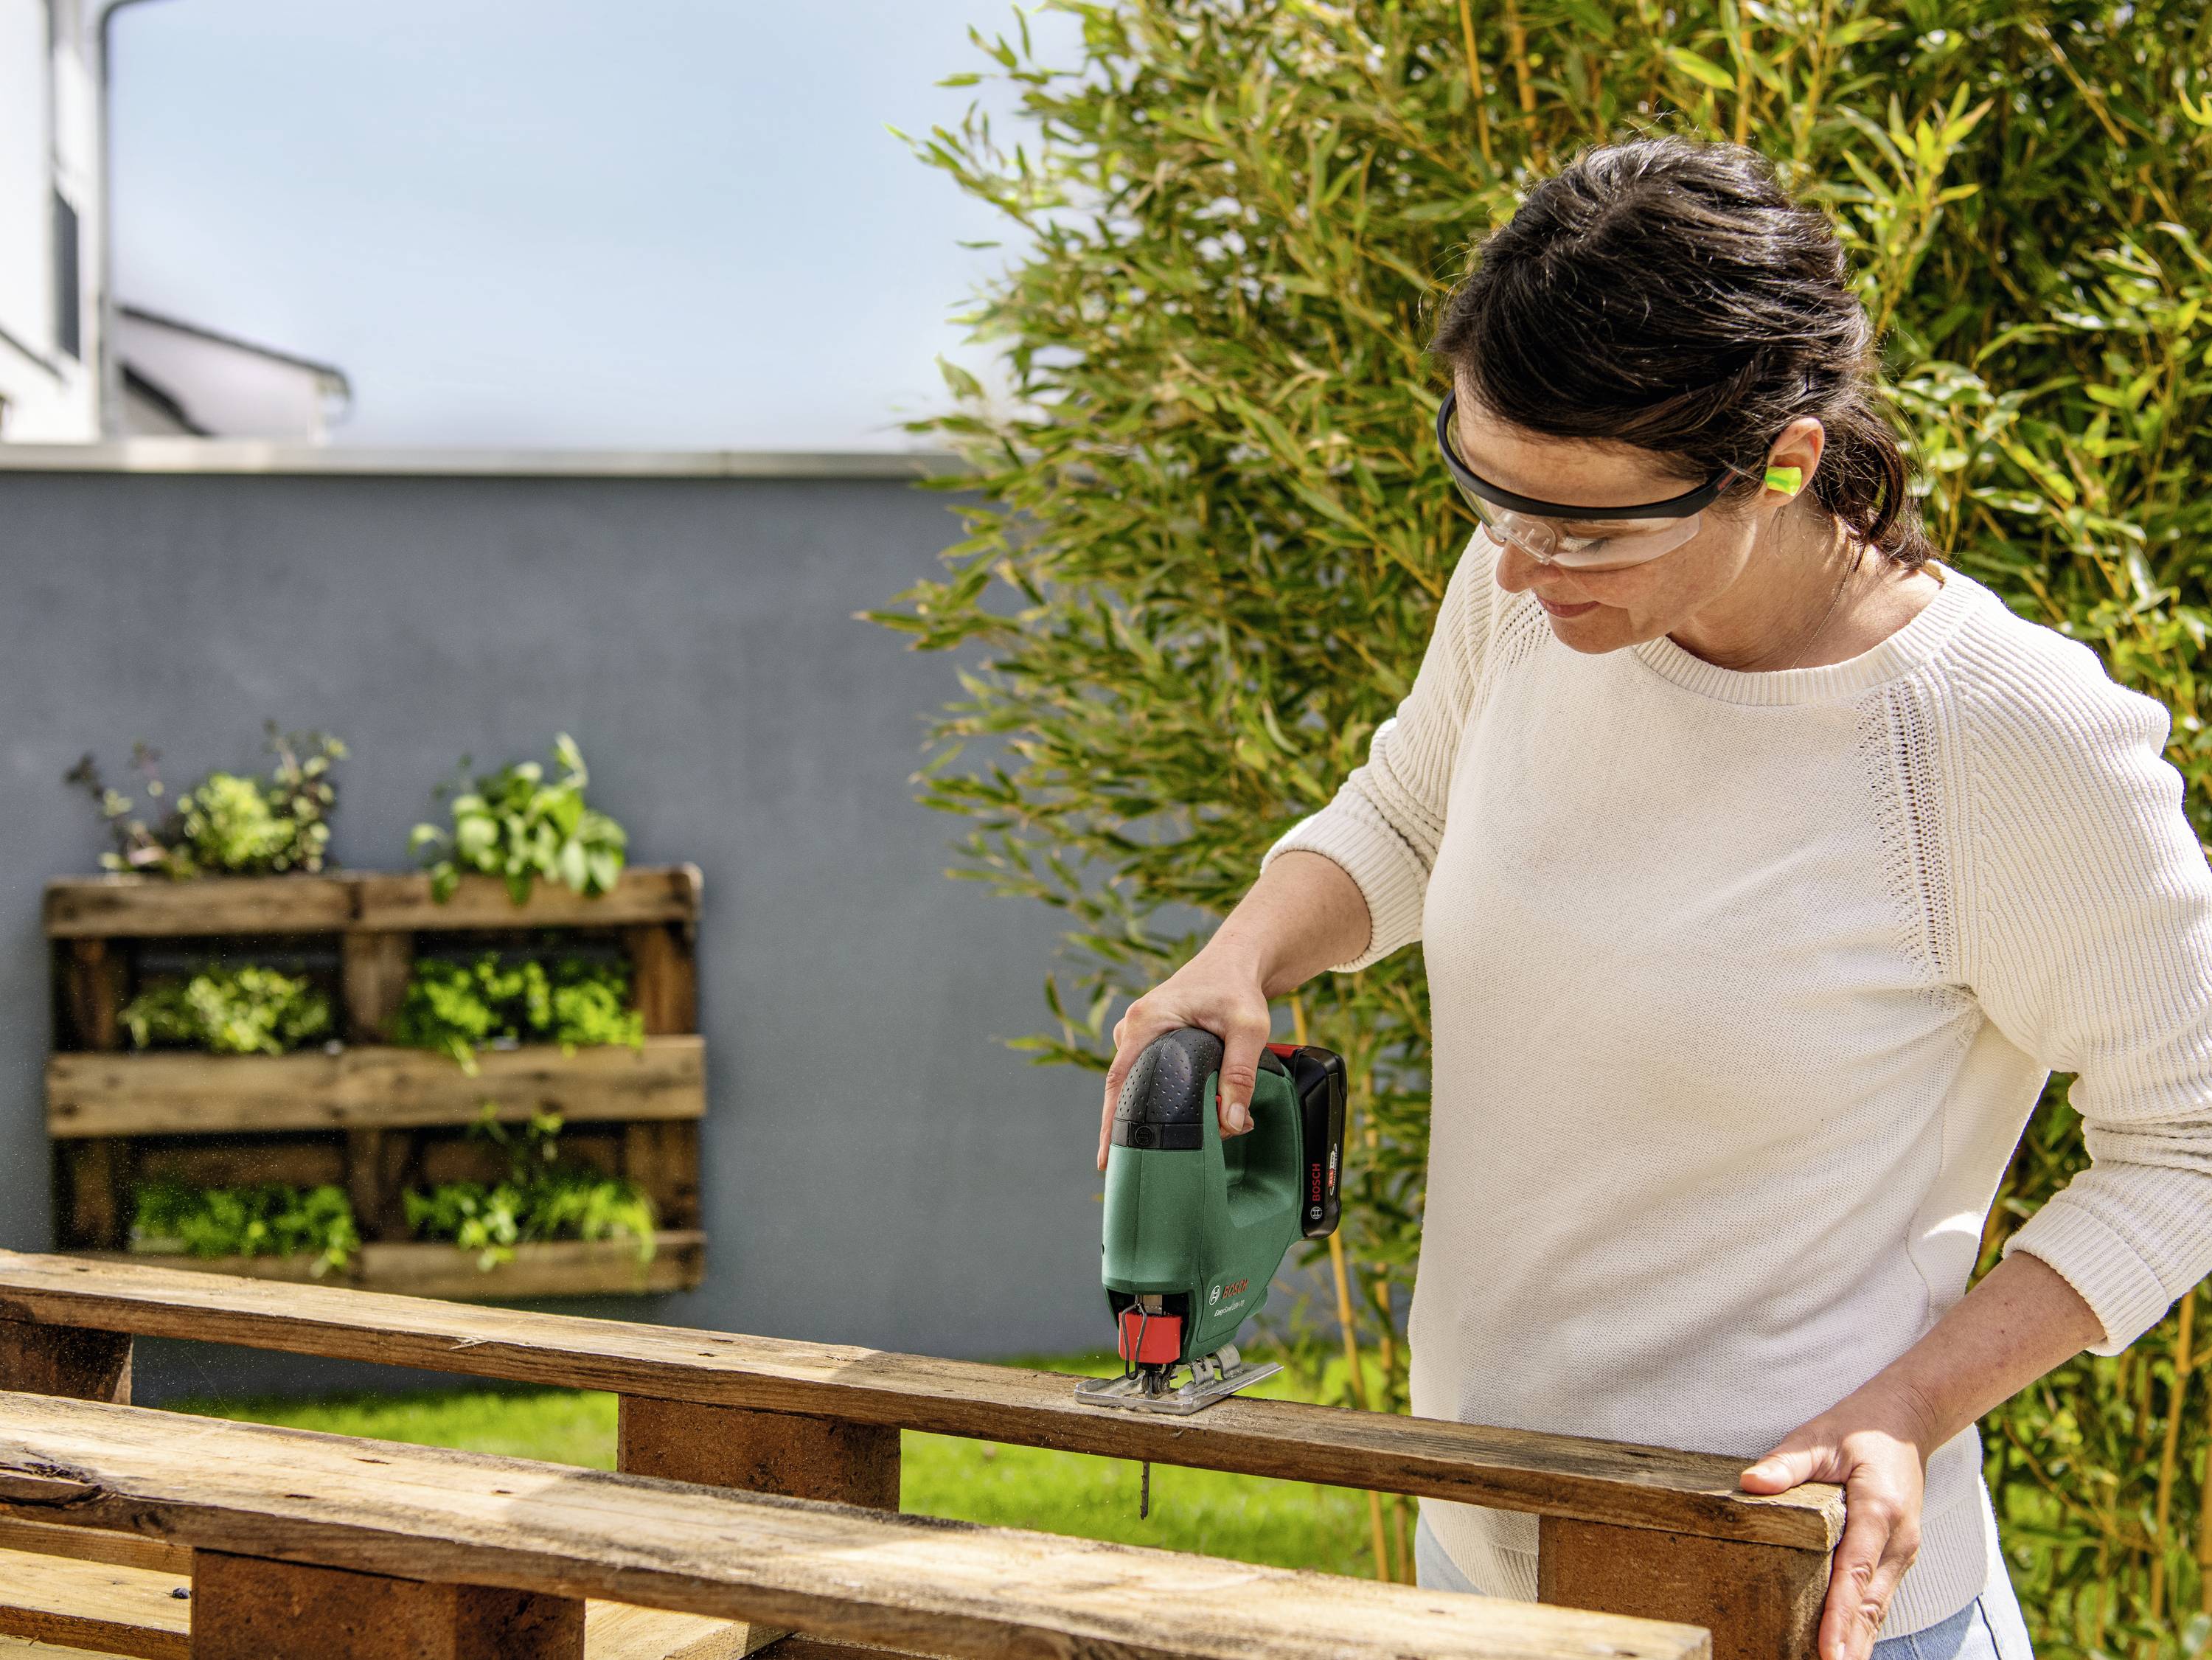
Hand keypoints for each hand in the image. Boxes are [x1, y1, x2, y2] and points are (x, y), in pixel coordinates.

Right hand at [1095, 952, 1271, 1170]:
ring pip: (1137, 1085)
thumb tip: (1232, 1123)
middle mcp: (1133, 1027)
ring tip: (1182, 1141)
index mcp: (1146, 1021)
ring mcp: (1139, 1034)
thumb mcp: (1248, 1028)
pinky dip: (1162, 1098)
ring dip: (1156, 1112)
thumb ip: (1241, 1075)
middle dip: (1139, 1126)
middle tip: (1151, 1163)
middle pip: (1125, 1089)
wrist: (1236, 962)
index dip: (1111, 1124)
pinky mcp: (1149, 1040)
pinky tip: (1183, 1118)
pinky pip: (1146, 1076)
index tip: (1107, 1159)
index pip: (1119, 1081)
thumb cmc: (1238, 988)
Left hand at [1739, 1381, 1941, 1659]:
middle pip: (1869, 1603)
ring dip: (1857, 1642)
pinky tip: (1843, 1648)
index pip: (1854, 1572)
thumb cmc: (1859, 1428)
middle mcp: (1897, 1539)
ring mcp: (1902, 1551)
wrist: (1907, 1421)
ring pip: (1877, 1607)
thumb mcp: (1819, 1436)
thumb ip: (1786, 1462)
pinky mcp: (1896, 1556)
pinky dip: (1863, 1626)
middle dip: (1850, 1644)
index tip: (1829, 1653)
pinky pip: (1878, 1598)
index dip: (1840, 1617)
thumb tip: (1750, 1482)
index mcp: (1879, 1510)